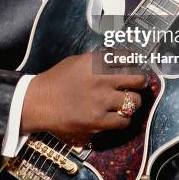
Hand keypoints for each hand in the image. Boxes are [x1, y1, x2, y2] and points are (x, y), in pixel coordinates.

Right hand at [20, 52, 146, 144]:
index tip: (136, 66)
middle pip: (137, 78)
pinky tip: (117, 115)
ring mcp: (100, 101)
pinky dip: (124, 118)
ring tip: (127, 101)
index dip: (136, 62)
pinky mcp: (97, 121)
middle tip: (137, 84)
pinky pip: (124, 121)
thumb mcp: (78, 61)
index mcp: (95, 62)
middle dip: (140, 81)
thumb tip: (123, 61)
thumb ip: (100, 61)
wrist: (38, 102)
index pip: (128, 58)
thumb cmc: (58, 80)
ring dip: (133, 101)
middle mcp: (100, 79)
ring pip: (134, 101)